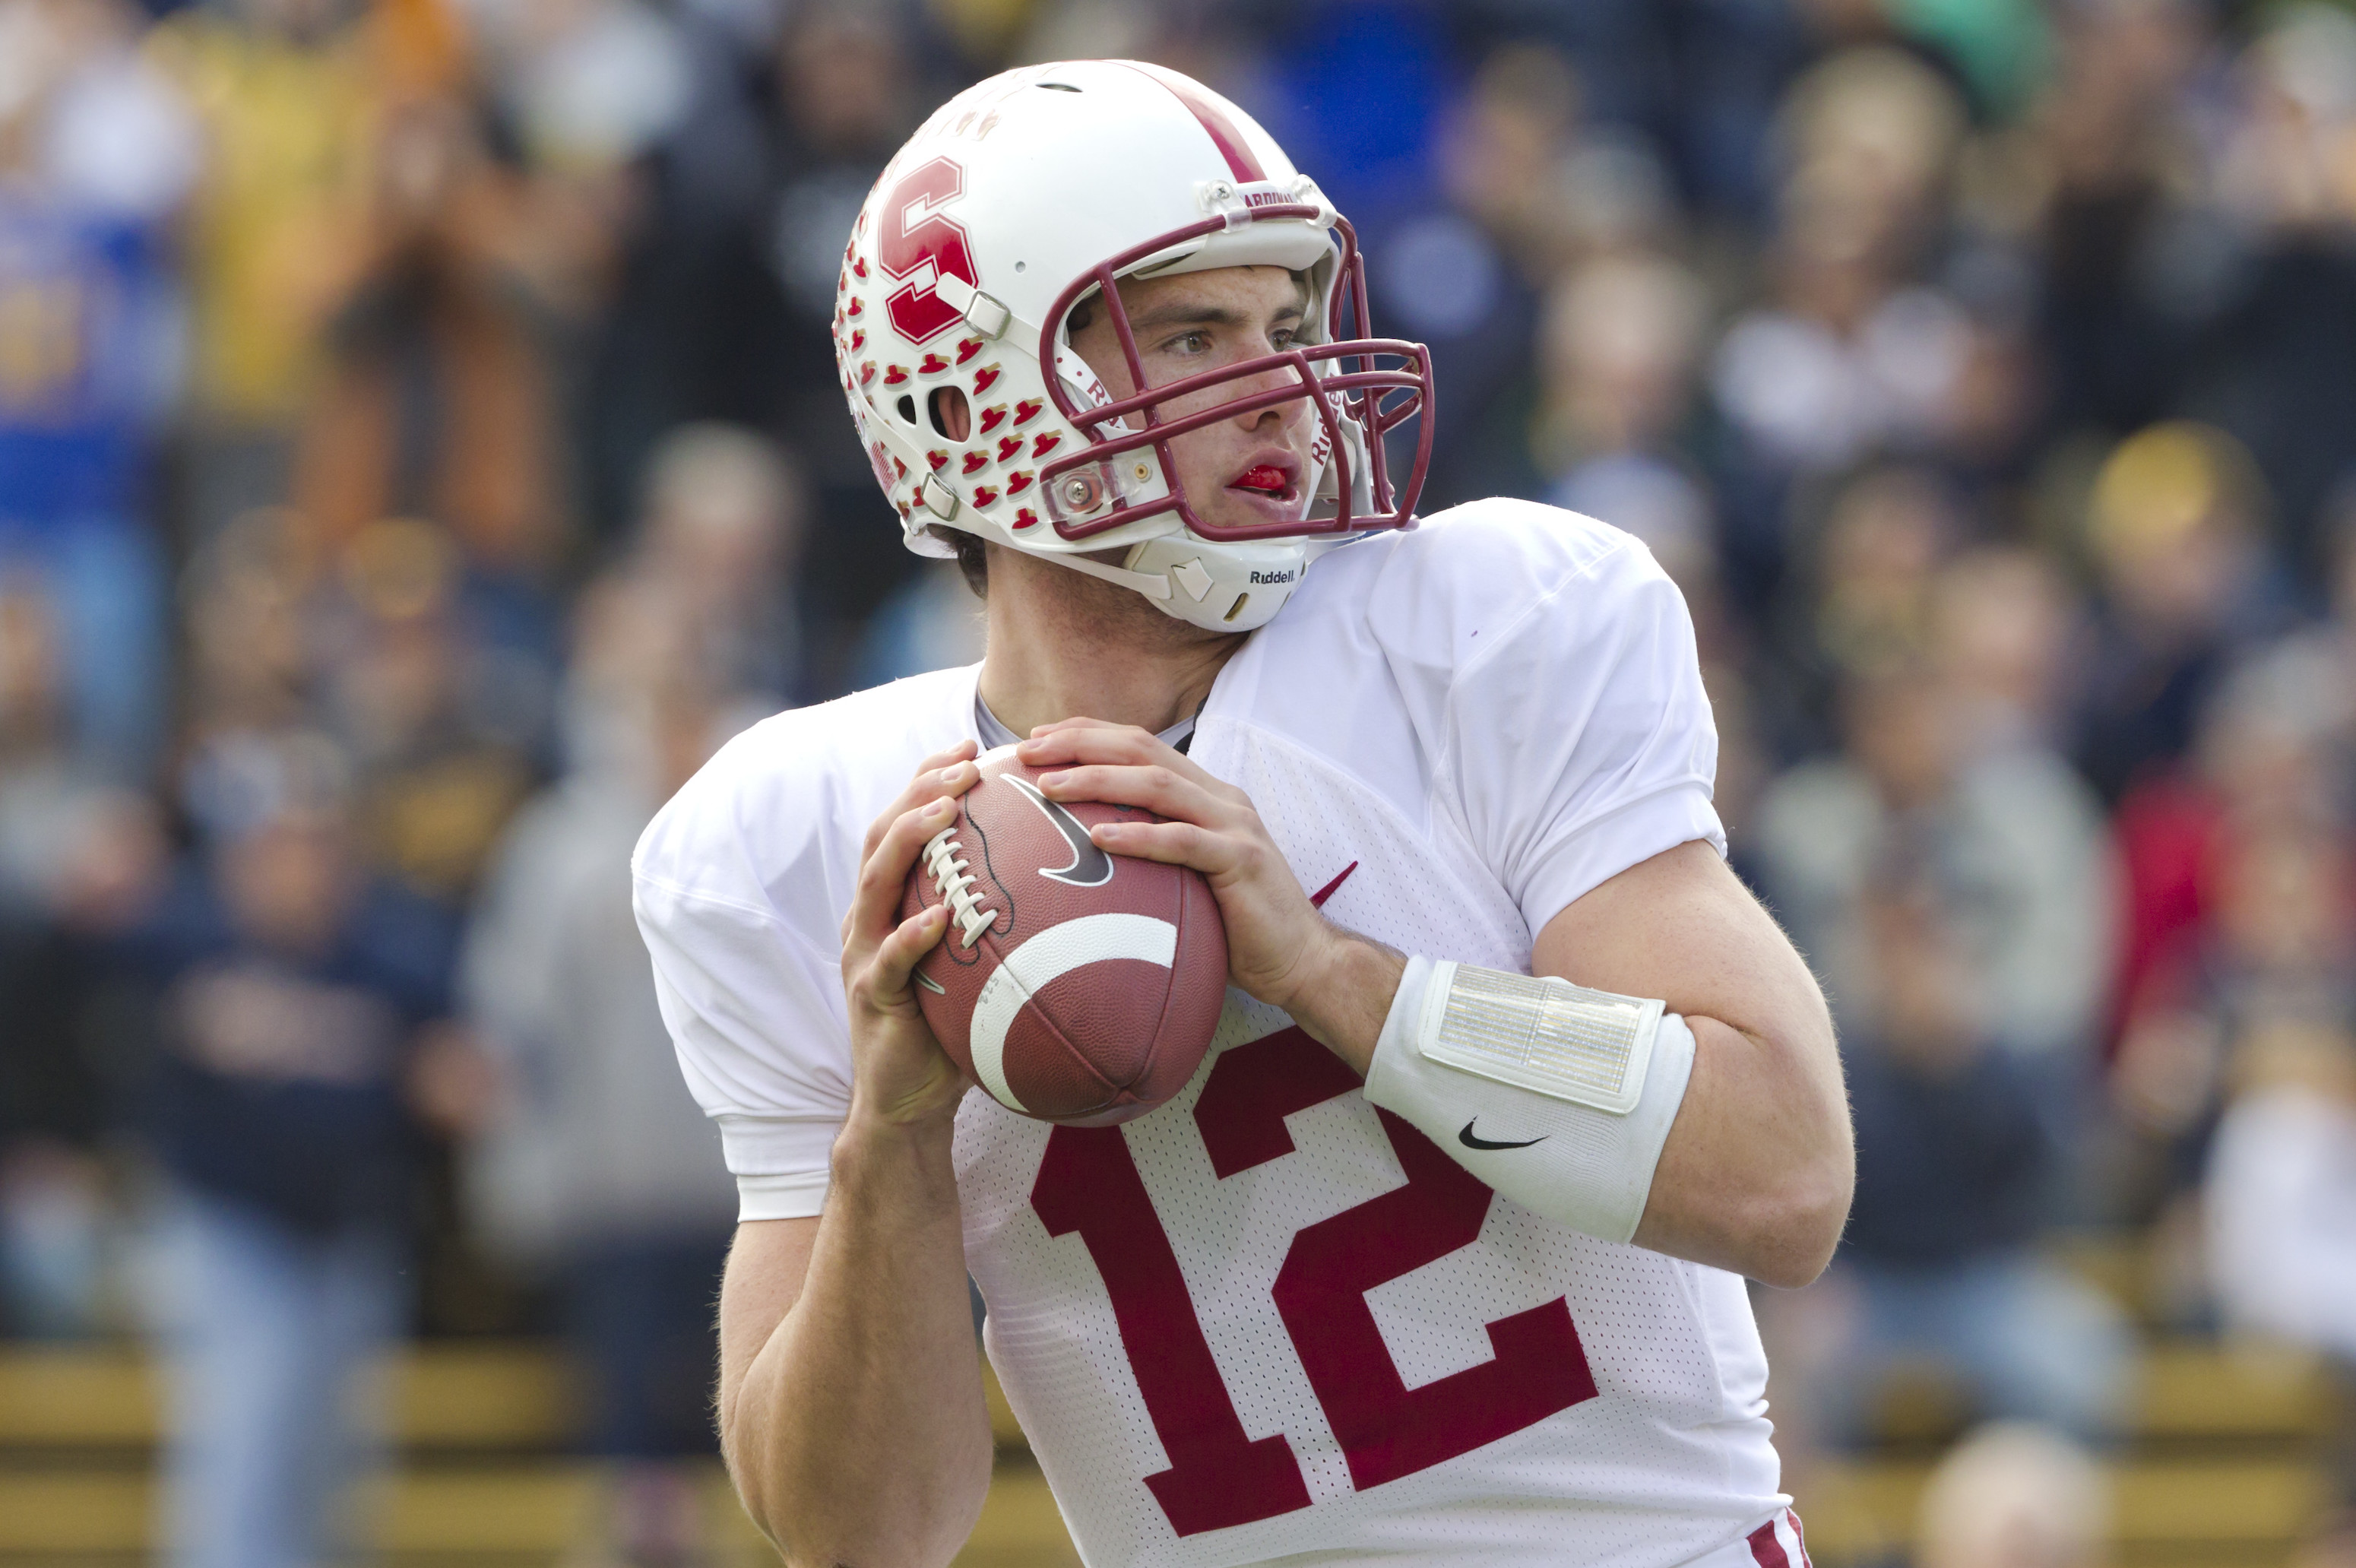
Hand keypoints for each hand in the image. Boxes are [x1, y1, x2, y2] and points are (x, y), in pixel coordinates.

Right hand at [840, 741, 982, 1132]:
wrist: (907, 1103)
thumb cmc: (953, 1031)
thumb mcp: (982, 965)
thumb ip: (1009, 924)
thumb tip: (1088, 891)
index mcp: (894, 902)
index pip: (906, 822)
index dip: (933, 778)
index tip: (974, 746)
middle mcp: (870, 917)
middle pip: (883, 834)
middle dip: (921, 788)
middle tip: (966, 763)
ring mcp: (864, 954)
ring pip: (875, 882)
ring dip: (909, 838)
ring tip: (946, 809)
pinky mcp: (871, 997)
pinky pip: (889, 960)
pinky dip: (911, 935)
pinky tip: (940, 918)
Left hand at [1016, 720, 1367, 1027]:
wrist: (1304, 959)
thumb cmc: (1237, 925)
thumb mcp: (1188, 878)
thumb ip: (1152, 854)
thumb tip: (1083, 855)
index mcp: (1206, 794)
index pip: (1140, 745)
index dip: (1088, 734)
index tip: (1037, 739)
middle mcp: (1220, 798)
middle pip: (1143, 750)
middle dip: (1081, 744)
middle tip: (1027, 751)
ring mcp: (1235, 826)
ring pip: (1158, 785)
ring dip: (1098, 780)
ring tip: (1049, 787)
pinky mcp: (1242, 860)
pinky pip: (1184, 841)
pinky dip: (1139, 836)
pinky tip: (1098, 836)